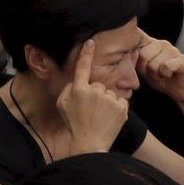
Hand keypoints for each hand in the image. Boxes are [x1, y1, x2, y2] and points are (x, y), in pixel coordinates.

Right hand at [54, 38, 130, 154]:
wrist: (90, 143)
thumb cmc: (74, 124)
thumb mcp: (62, 104)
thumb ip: (69, 89)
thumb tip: (77, 81)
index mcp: (79, 88)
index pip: (83, 66)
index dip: (87, 53)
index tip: (91, 41)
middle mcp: (95, 91)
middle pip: (98, 84)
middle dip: (96, 93)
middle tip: (91, 108)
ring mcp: (109, 99)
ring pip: (110, 92)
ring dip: (107, 101)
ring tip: (101, 115)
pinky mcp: (121, 107)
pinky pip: (120, 100)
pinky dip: (117, 107)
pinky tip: (110, 117)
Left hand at [134, 33, 183, 105]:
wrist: (179, 89)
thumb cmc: (158, 77)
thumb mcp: (140, 68)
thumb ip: (131, 60)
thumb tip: (119, 60)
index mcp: (150, 42)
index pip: (136, 39)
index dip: (133, 54)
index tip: (137, 63)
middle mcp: (162, 43)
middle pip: (143, 55)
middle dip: (145, 68)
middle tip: (152, 72)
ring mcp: (173, 50)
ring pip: (154, 63)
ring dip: (156, 74)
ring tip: (161, 74)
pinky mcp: (183, 60)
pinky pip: (166, 67)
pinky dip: (165, 75)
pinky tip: (169, 75)